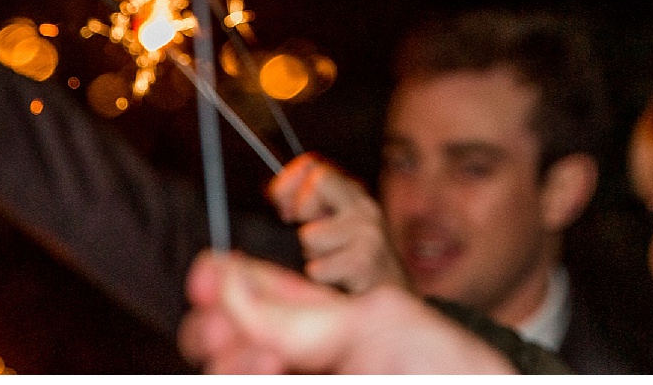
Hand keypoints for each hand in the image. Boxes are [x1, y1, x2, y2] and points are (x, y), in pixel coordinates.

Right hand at [178, 251, 511, 373]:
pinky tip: (268, 369)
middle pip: (230, 347)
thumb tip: (225, 279)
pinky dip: (248, 375)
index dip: (223, 283)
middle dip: (216, 331)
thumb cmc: (447, 369)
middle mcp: (308, 360)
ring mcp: (307, 379)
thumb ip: (296, 309)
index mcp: (325, 324)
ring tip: (261, 358)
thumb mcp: (375, 320)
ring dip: (234, 363)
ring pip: (238, 372)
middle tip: (217, 328)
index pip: (255, 298)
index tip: (205, 277)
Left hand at [267, 153, 406, 294]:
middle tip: (308, 239)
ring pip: (310, 234)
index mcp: (351, 194)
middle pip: (318, 180)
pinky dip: (320, 278)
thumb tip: (276, 197)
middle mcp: (364, 205)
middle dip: (302, 211)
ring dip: (310, 256)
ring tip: (329, 264)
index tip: (284, 211)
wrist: (393, 304)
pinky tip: (338, 282)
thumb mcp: (328, 229)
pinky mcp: (367, 260)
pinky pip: (318, 268)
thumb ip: (303, 208)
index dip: (288, 183)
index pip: (311, 165)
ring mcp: (369, 230)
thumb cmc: (350, 268)